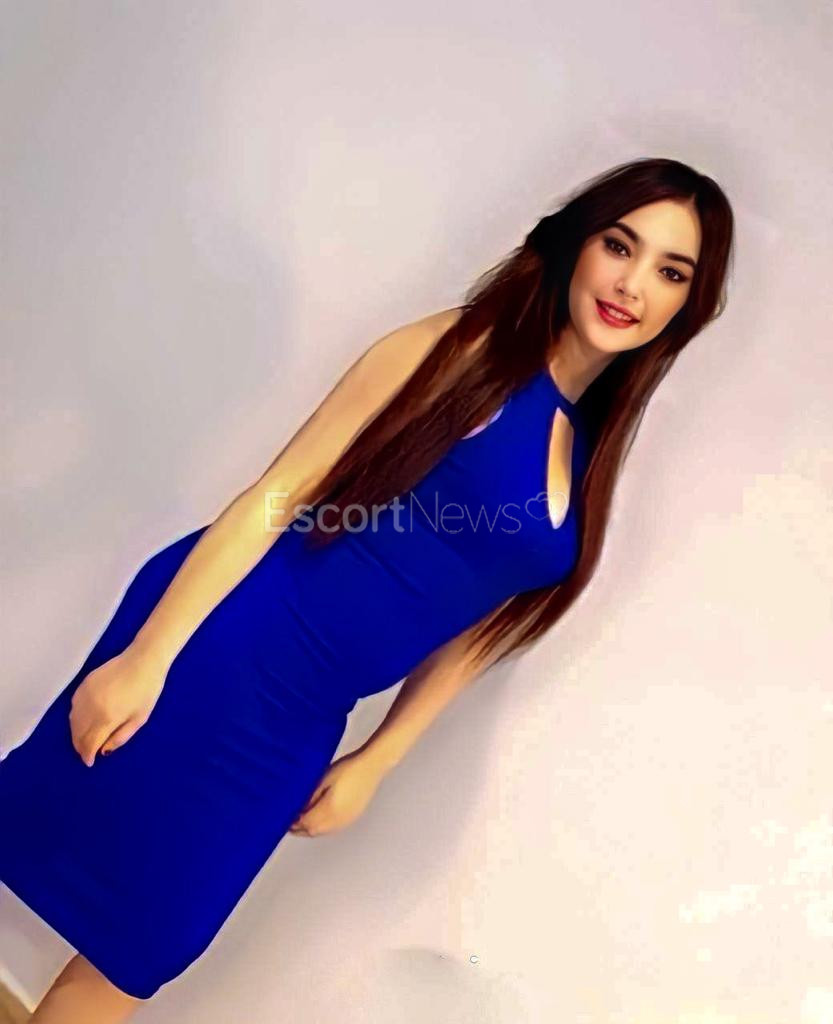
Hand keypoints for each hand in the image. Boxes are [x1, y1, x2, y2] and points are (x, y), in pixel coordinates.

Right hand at [69, 647, 167, 766]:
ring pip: (72, 721)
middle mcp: (91, 707)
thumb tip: (103, 750)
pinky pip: (74, 706)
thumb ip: (120, 737)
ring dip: (76, 733)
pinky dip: (76, 717)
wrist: (143, 659)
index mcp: (107, 717)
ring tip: (84, 739)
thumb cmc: (147, 690)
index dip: (87, 755)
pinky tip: (83, 721)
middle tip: (86, 753)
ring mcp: (85, 694)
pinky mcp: (84, 684)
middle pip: (78, 734)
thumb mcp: (139, 719)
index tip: (89, 762)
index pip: (89, 743)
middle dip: (80, 746)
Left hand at [289, 750, 383, 836]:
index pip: (306, 824)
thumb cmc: (347, 768)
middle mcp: (339, 820)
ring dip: (311, 828)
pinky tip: (318, 817)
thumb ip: (309, 797)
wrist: (371, 766)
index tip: (283, 817)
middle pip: (314, 831)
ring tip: (301, 818)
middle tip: (289, 820)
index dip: (293, 823)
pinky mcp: (353, 817)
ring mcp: (347, 820)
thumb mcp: (323, 779)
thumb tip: (297, 810)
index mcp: (330, 810)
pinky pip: (333, 828)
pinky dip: (322, 826)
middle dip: (300, 828)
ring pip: (323, 832)